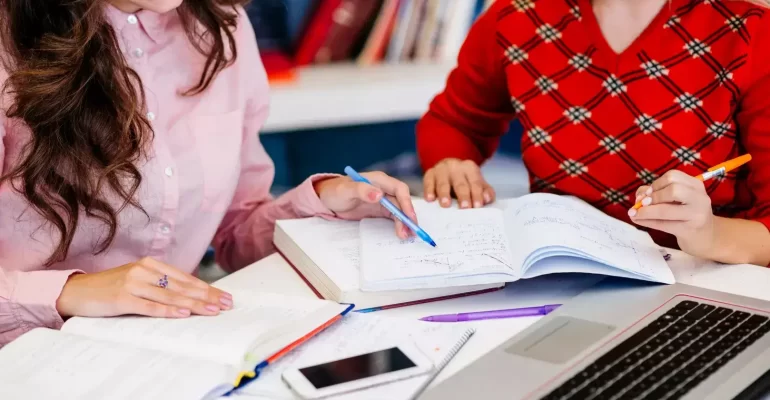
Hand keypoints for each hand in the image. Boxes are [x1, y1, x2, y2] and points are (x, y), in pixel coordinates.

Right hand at [56, 257, 232, 318]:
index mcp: (150, 264)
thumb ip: (160, 284)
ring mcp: (133, 283)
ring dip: (194, 304)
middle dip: (207, 296)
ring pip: (170, 295)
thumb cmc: (110, 287)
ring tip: (212, 310)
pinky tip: (183, 313)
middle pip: (182, 286)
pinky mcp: (122, 298)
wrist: (77, 291)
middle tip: (227, 304)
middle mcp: (144, 271)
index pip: (185, 278)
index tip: (224, 296)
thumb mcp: (138, 280)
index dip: (207, 288)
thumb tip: (190, 295)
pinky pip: (150, 306)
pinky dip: (168, 310)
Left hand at [314, 171, 415, 239]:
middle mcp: (384, 189)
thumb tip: (379, 195)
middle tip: (411, 231)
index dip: (406, 202)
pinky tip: (401, 233)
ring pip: (399, 211)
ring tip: (406, 236)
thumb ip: (362, 190)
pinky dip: (398, 225)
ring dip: (404, 223)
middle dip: (408, 216)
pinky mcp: (380, 210)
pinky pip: (393, 217)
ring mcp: (383, 200)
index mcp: (379, 180)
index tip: (409, 216)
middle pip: (402, 202)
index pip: (399, 189)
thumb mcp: (346, 190)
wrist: (328, 199)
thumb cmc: (336, 191)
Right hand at [423, 158, 494, 207]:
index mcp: (470, 168)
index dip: (477, 194)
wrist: (448, 168)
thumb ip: (484, 191)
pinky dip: (429, 190)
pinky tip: (430, 199)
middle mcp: (455, 166)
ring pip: (443, 182)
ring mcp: (441, 169)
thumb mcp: (476, 183)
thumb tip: (487, 199)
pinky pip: (428, 182)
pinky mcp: (429, 174)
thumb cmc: (464, 180)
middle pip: (460, 183)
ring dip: (444, 194)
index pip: (475, 182)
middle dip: (463, 195)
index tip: (477, 206)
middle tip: (465, 207)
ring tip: (446, 204)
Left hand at [628, 170, 715, 257]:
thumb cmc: (686, 214)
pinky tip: (638, 220)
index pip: (673, 176)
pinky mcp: (689, 230)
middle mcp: (699, 198)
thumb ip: (655, 193)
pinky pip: (663, 224)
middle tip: (643, 203)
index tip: (648, 192)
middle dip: (653, 196)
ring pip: (666, 209)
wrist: (705, 237)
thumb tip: (638, 197)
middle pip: (673, 190)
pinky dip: (647, 221)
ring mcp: (696, 215)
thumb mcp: (676, 200)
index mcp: (696, 185)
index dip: (656, 183)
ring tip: (635, 214)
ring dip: (646, 211)